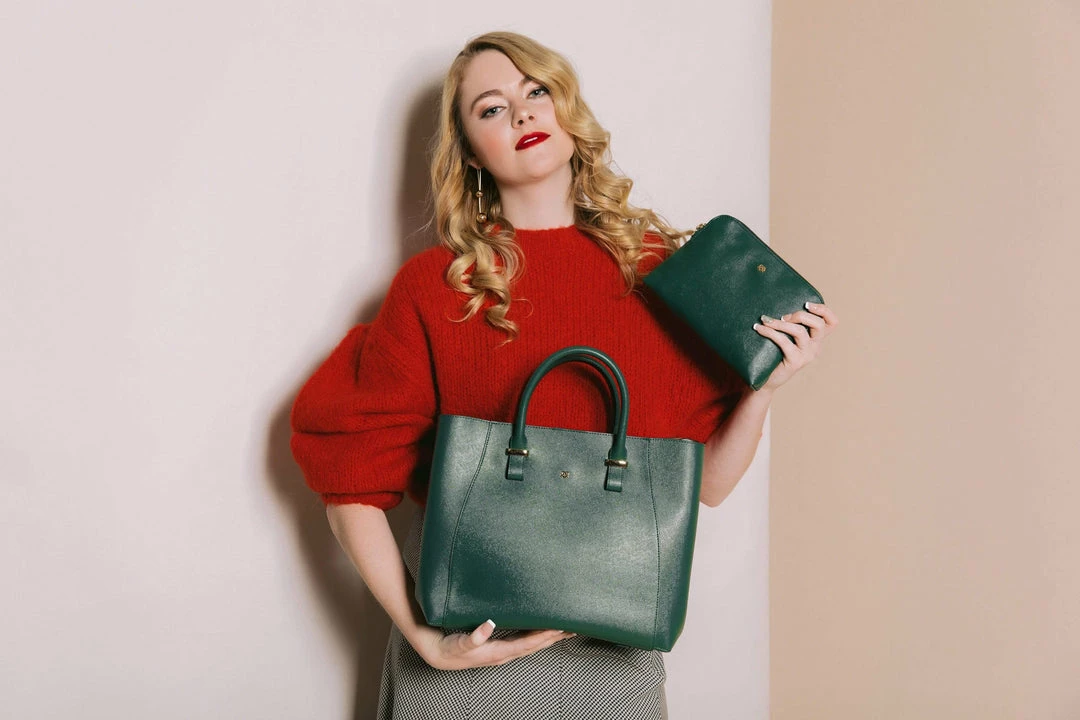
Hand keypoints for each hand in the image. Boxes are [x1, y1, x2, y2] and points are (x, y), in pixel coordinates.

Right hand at [409, 620, 574, 670]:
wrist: (440, 654)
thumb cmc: (451, 648)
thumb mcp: (461, 642)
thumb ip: (475, 635)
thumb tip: (488, 625)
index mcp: (498, 652)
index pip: (527, 644)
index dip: (543, 636)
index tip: (558, 628)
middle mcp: (504, 653)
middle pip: (535, 645)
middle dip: (554, 637)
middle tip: (572, 627)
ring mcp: (504, 651)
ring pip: (533, 644)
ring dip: (550, 638)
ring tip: (566, 630)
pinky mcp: (501, 647)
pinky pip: (525, 642)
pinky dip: (538, 637)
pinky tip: (544, 631)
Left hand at [752, 301, 838, 391]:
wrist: (766, 379)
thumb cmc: (774, 354)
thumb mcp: (787, 337)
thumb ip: (790, 323)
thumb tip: (776, 300)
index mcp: (817, 339)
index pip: (832, 322)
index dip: (824, 310)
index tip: (807, 303)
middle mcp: (816, 347)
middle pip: (819, 325)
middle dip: (800, 315)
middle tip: (783, 316)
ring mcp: (807, 355)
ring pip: (800, 332)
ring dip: (781, 323)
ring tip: (765, 320)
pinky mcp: (795, 362)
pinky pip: (784, 342)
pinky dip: (770, 332)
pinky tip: (759, 329)